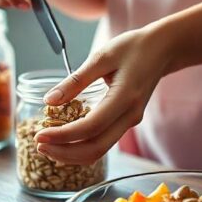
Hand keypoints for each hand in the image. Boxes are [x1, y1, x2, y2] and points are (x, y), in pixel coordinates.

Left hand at [34, 26, 172, 164]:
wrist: (163, 50)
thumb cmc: (133, 48)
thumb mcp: (101, 57)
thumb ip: (76, 80)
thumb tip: (49, 100)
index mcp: (124, 98)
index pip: (89, 128)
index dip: (62, 136)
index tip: (39, 135)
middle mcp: (129, 116)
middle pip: (95, 149)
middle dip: (63, 152)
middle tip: (38, 145)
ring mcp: (130, 122)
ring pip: (99, 151)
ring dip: (71, 154)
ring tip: (46, 146)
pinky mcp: (126, 122)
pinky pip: (103, 143)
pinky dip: (81, 147)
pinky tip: (63, 141)